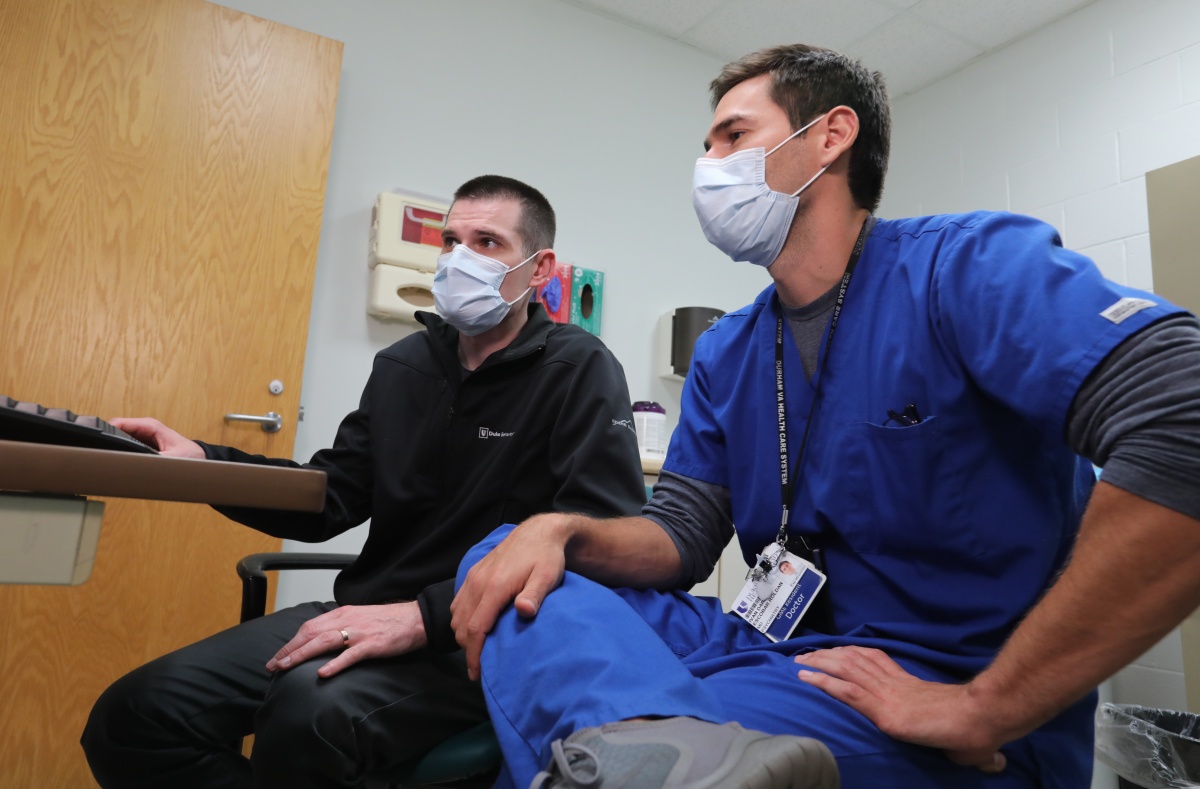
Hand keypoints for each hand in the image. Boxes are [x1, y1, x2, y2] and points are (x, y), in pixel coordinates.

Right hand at [109, 417, 203, 457]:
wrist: (201, 460)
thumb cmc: (191, 456)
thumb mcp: (172, 459)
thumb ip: (154, 460)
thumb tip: (136, 463)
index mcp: (150, 426)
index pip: (117, 424)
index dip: (105, 433)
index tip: (97, 445)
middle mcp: (145, 428)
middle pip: (115, 431)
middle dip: (107, 442)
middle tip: (100, 456)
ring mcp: (143, 436)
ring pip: (119, 439)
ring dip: (114, 448)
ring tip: (108, 461)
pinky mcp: (143, 444)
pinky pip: (126, 446)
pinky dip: (121, 452)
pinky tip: (119, 462)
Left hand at [266, 602, 427, 678]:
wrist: (416, 619)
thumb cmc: (389, 621)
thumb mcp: (360, 618)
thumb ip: (341, 627)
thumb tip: (322, 640)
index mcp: (343, 613)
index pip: (310, 626)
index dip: (291, 642)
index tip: (278, 656)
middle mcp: (347, 620)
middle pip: (310, 633)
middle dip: (289, 650)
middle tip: (273, 665)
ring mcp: (359, 632)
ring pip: (324, 642)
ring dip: (301, 655)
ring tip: (285, 667)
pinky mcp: (372, 644)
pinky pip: (350, 655)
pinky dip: (335, 664)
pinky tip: (322, 674)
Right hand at [450, 514, 572, 679]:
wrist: (539, 532)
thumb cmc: (547, 557)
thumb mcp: (547, 576)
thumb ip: (534, 595)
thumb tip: (524, 612)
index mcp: (494, 587)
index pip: (476, 629)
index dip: (474, 655)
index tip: (477, 674)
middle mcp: (478, 582)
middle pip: (462, 626)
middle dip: (468, 649)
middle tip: (480, 667)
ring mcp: (473, 577)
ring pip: (456, 615)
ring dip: (463, 635)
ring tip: (478, 649)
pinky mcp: (473, 573)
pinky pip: (458, 602)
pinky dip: (461, 619)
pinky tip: (475, 626)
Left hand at [795, 647, 1006, 772]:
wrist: (981, 719)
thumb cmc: (979, 731)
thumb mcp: (970, 740)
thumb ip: (973, 749)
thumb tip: (994, 762)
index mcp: (909, 685)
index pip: (876, 661)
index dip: (853, 653)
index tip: (835, 651)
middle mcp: (894, 684)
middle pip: (854, 660)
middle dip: (828, 655)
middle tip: (806, 654)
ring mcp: (887, 694)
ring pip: (845, 669)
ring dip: (818, 663)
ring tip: (798, 662)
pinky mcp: (883, 710)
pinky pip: (847, 690)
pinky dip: (823, 681)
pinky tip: (805, 678)